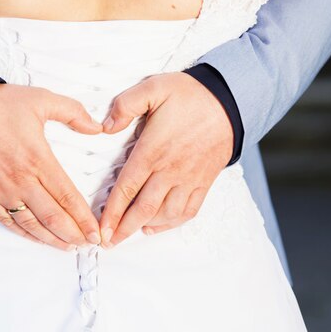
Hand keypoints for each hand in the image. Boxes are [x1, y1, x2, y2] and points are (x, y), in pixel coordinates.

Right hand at [0, 83, 102, 250]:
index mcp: (38, 160)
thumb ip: (73, 112)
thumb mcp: (41, 99)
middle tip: (88, 244)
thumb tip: (97, 127)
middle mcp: (20, 181)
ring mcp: (1, 191)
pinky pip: (7, 222)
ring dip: (52, 239)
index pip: (67, 197)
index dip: (84, 219)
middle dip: (73, 234)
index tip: (96, 231)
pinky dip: (25, 234)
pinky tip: (38, 239)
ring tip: (68, 246)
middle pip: (52, 217)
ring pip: (31, 225)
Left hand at [99, 72, 233, 247]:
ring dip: (145, 226)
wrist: (229, 102)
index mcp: (153, 151)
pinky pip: (188, 211)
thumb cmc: (190, 96)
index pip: (127, 188)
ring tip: (128, 233)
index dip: (112, 212)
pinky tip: (156, 226)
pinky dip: (171, 223)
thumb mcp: (153, 88)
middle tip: (108, 242)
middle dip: (123, 229)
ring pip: (164, 213)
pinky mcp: (203, 182)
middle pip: (143, 209)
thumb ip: (125, 105)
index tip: (101, 229)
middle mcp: (170, 170)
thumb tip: (105, 126)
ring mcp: (188, 179)